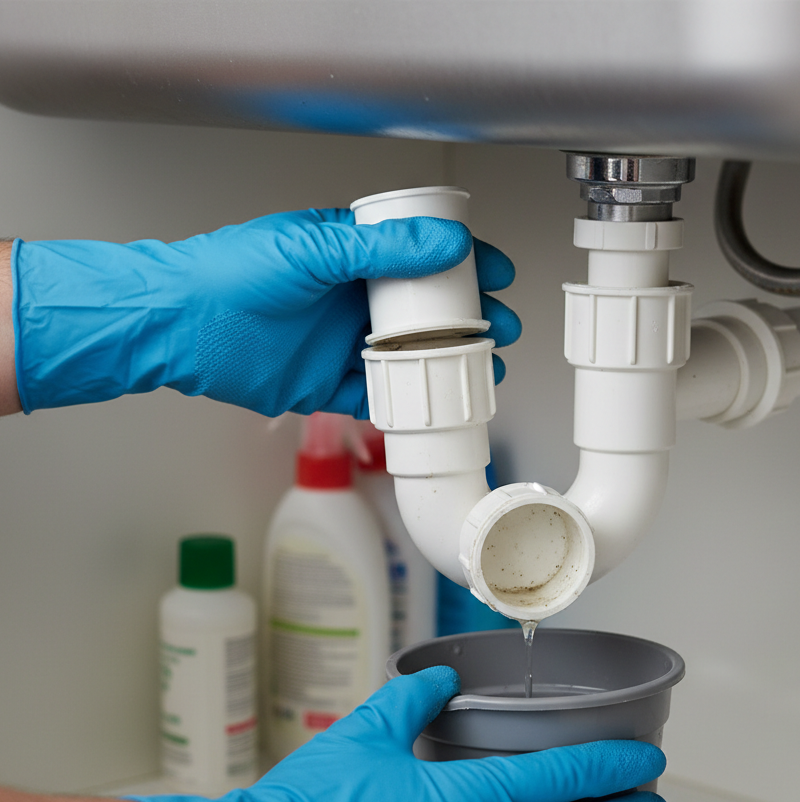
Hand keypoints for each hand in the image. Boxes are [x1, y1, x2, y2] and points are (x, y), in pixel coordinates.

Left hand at [13, 211, 519, 417]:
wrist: (182, 326)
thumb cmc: (232, 273)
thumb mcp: (314, 249)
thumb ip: (381, 249)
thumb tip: (446, 244)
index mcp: (350, 253)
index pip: (421, 254)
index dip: (463, 262)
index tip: (496, 271)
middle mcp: (350, 297)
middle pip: (424, 309)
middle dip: (468, 318)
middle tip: (498, 327)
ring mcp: (339, 342)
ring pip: (407, 355)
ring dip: (445, 363)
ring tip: (479, 371)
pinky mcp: (325, 383)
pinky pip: (375, 394)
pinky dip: (403, 401)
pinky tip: (431, 403)